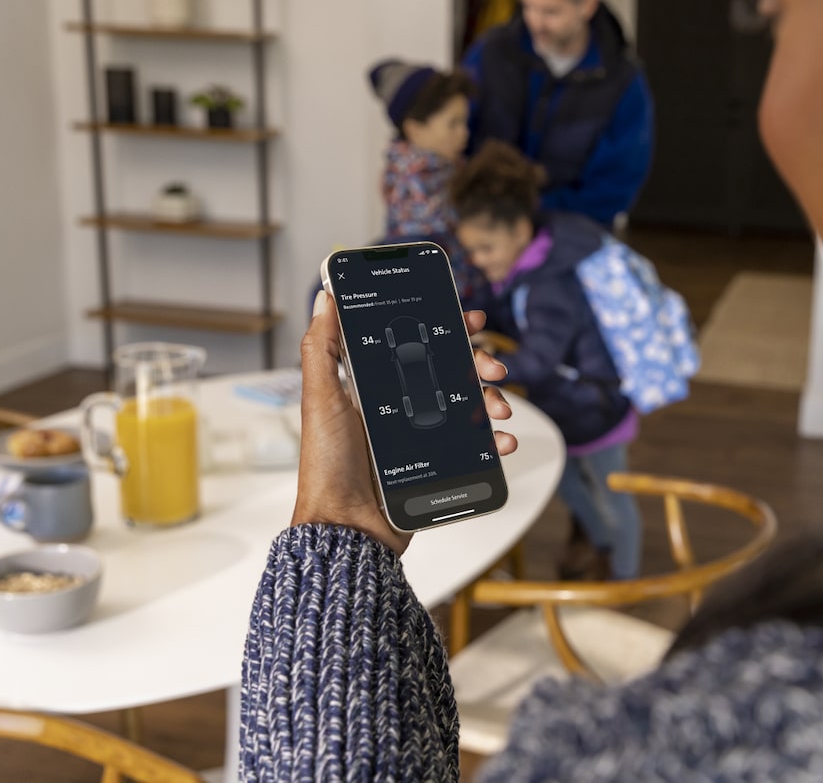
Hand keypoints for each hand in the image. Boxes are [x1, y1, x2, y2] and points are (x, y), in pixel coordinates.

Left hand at [291, 292, 517, 553]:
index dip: (446, 328)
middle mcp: (402, 406)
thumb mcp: (321, 398)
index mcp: (376, 386)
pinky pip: (475, 446)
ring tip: (499, 409)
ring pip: (469, 406)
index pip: (417, 344)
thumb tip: (325, 297)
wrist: (347, 526)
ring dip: (492, 400)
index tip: (470, 319)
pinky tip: (501, 440)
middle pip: (452, 371)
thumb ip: (322, 347)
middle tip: (494, 366)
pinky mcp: (439, 465)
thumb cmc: (327, 466)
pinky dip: (495, 440)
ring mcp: (423, 436)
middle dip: (480, 363)